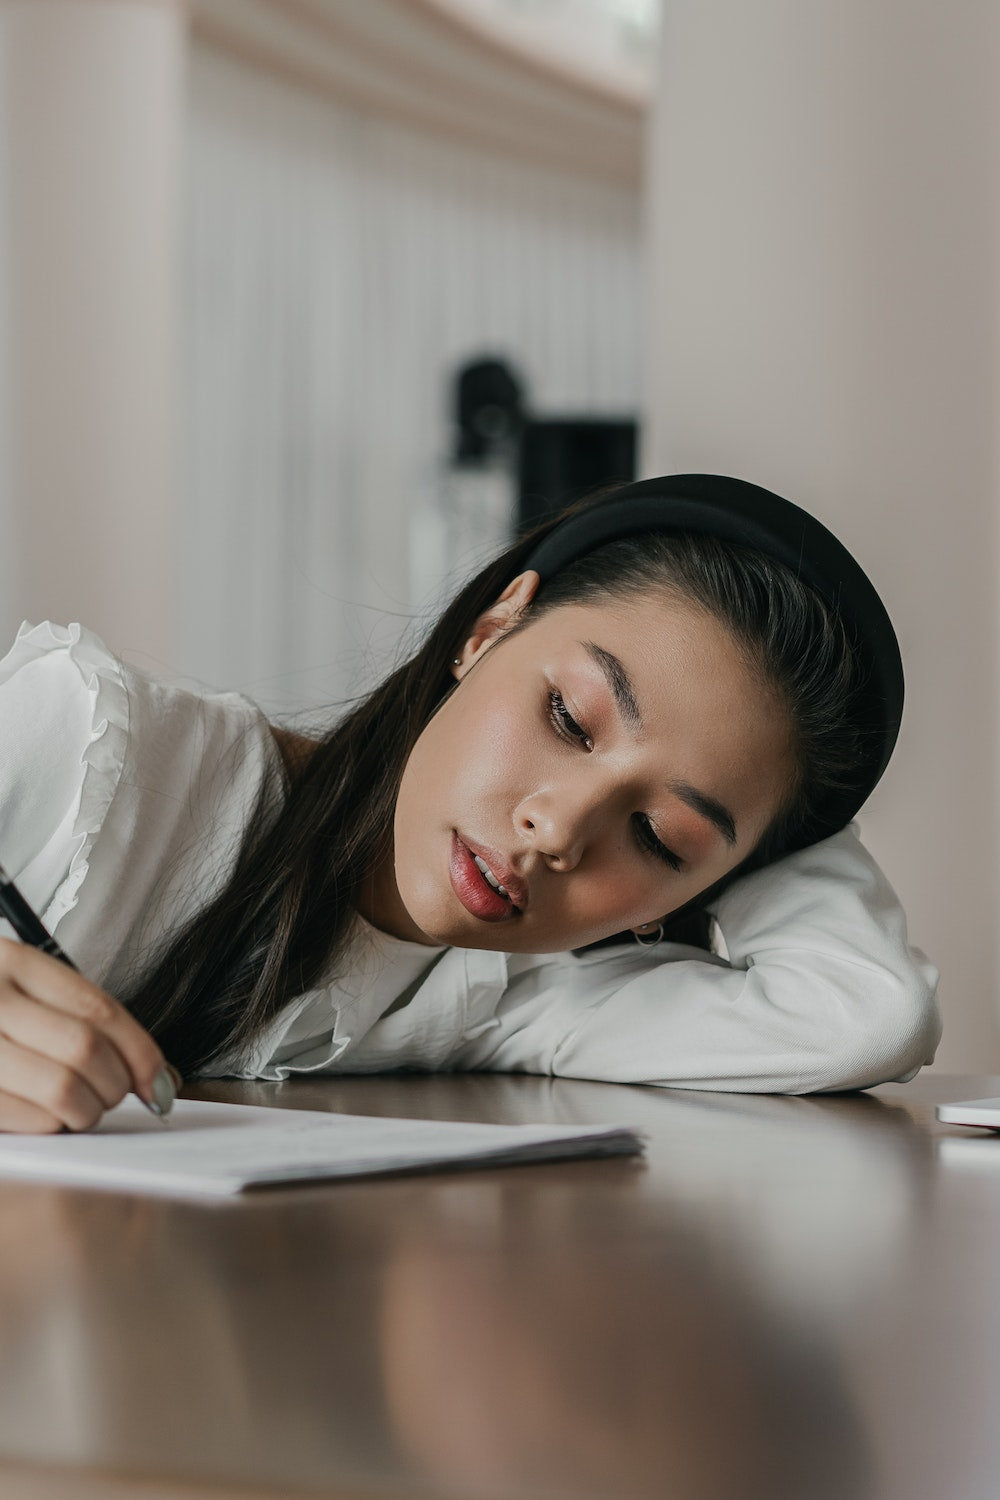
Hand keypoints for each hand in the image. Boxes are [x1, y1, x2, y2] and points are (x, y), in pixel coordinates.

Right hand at [0, 937, 178, 1132]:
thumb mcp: (19, 990)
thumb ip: (78, 1018)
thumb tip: (157, 1075)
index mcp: (10, 961)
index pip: (99, 1009)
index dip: (141, 1051)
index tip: (158, 1079)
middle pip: (85, 1050)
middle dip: (118, 1084)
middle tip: (117, 1095)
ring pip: (63, 1089)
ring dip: (88, 1109)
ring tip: (82, 1107)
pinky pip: (31, 1119)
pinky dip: (52, 1125)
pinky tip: (47, 1116)